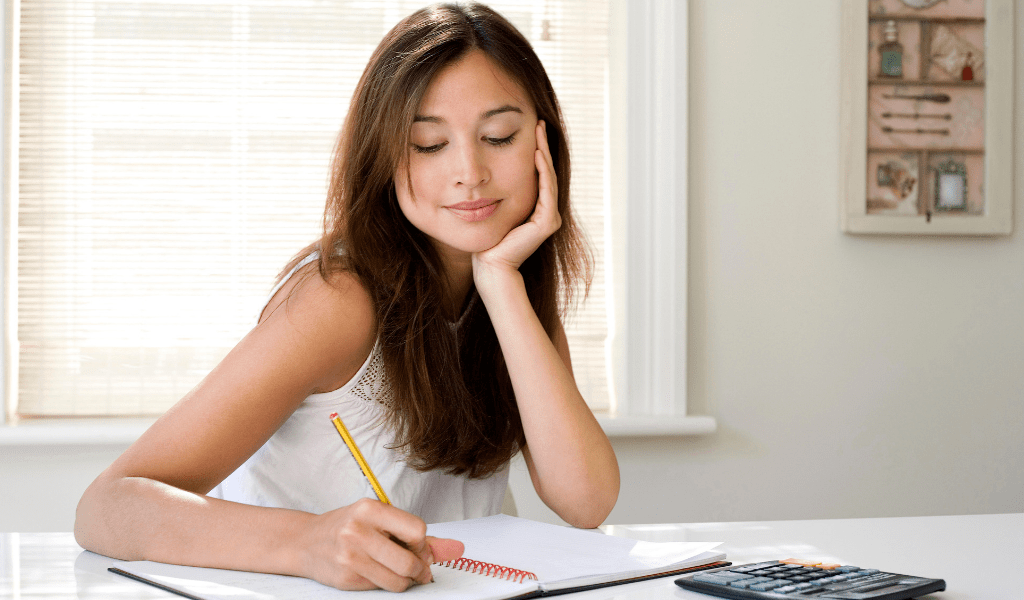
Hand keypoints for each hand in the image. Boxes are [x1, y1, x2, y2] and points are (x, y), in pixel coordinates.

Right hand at [297, 498, 463, 591]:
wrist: (306, 542)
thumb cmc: (348, 527)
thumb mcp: (381, 520)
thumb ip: (420, 536)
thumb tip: (458, 549)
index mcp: (370, 509)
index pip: (417, 530)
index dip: (422, 544)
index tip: (417, 547)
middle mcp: (357, 531)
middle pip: (409, 562)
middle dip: (419, 569)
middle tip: (416, 567)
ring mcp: (349, 556)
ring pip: (398, 581)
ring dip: (405, 581)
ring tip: (398, 570)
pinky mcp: (345, 578)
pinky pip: (380, 588)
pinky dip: (386, 584)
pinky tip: (377, 572)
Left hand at [472, 120, 561, 280]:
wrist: (491, 267)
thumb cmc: (487, 243)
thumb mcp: (492, 211)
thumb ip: (496, 194)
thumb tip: (484, 174)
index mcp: (536, 210)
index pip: (538, 174)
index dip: (536, 151)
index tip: (529, 129)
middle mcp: (547, 213)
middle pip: (546, 172)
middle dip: (542, 146)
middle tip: (538, 122)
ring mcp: (549, 218)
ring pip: (547, 178)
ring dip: (544, 153)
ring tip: (539, 132)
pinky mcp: (547, 223)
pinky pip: (545, 191)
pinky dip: (542, 172)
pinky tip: (536, 154)